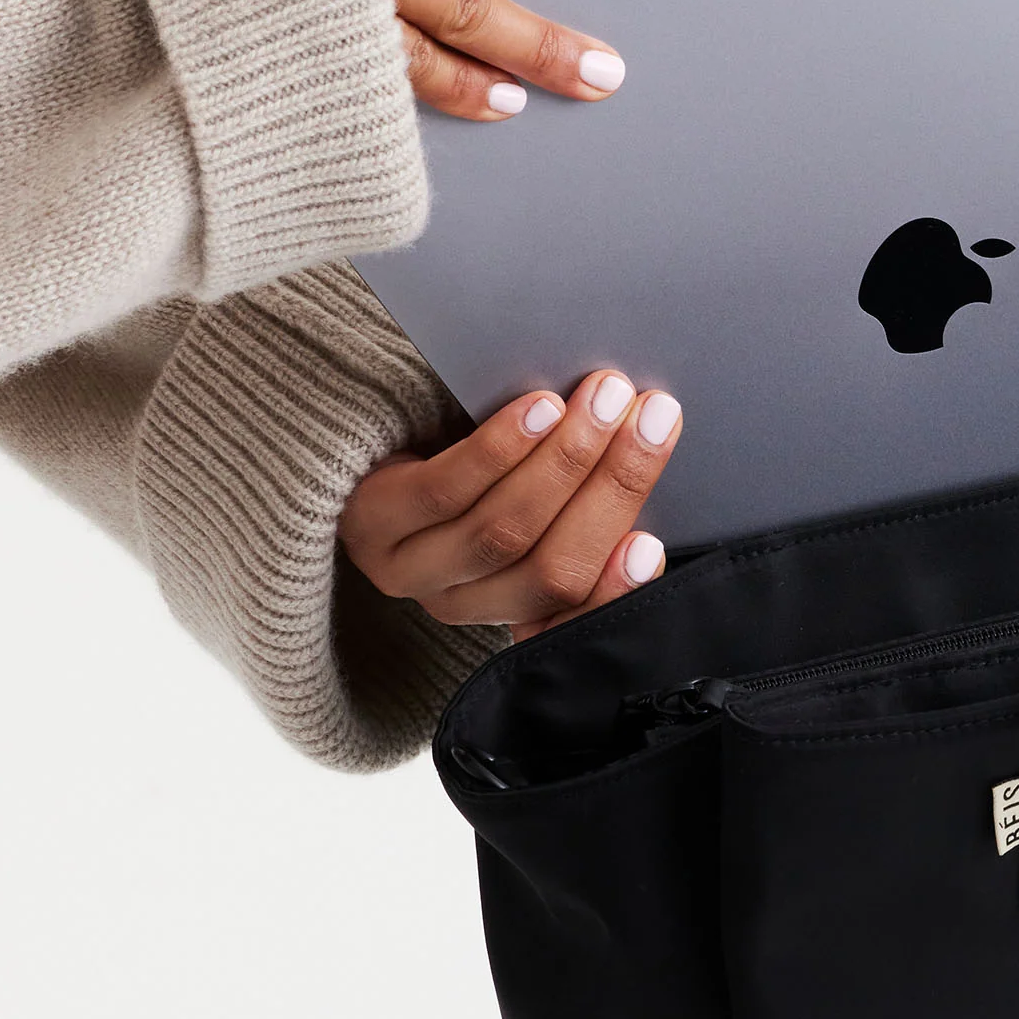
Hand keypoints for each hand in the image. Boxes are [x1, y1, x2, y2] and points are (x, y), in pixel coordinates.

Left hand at [339, 369, 682, 635]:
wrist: (367, 437)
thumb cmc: (472, 461)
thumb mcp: (534, 492)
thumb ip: (581, 504)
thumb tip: (651, 460)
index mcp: (511, 609)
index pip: (572, 618)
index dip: (616, 590)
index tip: (651, 546)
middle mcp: (460, 603)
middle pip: (549, 568)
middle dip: (612, 489)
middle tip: (651, 420)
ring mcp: (410, 568)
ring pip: (502, 531)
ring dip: (565, 460)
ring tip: (604, 400)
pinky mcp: (373, 521)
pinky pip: (445, 492)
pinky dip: (500, 450)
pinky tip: (539, 409)